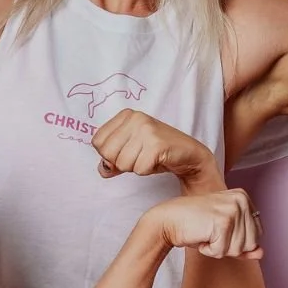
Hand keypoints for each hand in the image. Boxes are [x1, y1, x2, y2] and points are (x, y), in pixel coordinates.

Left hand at [90, 108, 220, 187]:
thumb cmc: (158, 152)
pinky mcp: (157, 144)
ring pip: (122, 163)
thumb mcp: (130, 151)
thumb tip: (103, 169)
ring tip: (150, 158)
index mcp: (125, 115)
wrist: (189, 155)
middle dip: (122, 163)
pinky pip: (139, 169)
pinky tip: (158, 161)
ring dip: (136, 168)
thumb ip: (111, 160)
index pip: (97, 142)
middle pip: (107, 153)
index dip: (110, 155)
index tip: (129, 151)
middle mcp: (135, 118)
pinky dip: (147, 171)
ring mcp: (146, 130)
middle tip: (140, 157)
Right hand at [144, 187, 262, 259]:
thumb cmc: (195, 226)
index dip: (236, 241)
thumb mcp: (224, 235)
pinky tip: (201, 236)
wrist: (168, 221)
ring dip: (219, 249)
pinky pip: (223, 252)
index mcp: (244, 198)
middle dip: (229, 246)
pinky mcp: (223, 221)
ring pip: (238, 250)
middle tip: (211, 232)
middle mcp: (241, 200)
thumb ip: (244, 244)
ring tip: (206, 234)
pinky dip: (210, 251)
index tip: (218, 230)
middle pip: (251, 244)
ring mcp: (233, 209)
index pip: (257, 235)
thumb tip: (261, 254)